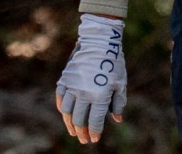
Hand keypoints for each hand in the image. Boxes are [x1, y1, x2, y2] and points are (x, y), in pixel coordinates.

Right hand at [55, 14, 127, 143]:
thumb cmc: (113, 63)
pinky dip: (62, 109)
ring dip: (69, 124)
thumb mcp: (121, 83)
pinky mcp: (65, 80)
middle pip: (79, 120)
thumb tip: (117, 119)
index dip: (94, 133)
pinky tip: (66, 114)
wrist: (99, 42)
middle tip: (83, 139)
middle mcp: (84, 94)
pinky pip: (60, 99)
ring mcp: (72, 87)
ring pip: (66, 112)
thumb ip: (119, 102)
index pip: (95, 121)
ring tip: (73, 131)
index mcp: (100, 96)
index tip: (94, 139)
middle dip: (81, 132)